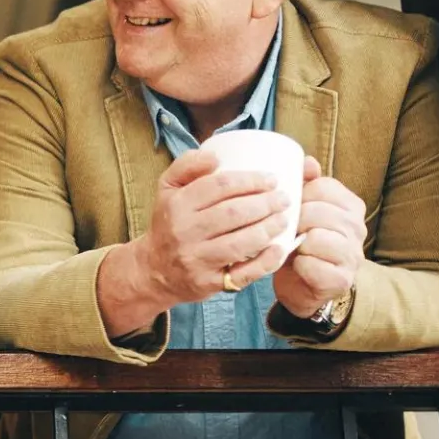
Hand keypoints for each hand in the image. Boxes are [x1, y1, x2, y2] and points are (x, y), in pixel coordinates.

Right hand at [98, 150, 292, 335]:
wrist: (154, 269)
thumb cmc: (169, 223)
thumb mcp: (167, 189)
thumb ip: (187, 165)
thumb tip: (216, 155)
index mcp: (176, 205)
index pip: (219, 186)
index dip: (251, 180)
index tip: (272, 179)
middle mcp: (184, 232)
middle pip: (233, 213)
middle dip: (266, 203)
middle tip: (284, 199)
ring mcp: (196, 260)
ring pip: (241, 243)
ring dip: (269, 229)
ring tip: (283, 219)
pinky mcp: (208, 283)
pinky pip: (243, 273)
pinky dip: (267, 261)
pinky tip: (280, 248)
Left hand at [271, 156, 364, 318]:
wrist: (304, 286)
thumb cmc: (300, 242)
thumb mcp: (303, 210)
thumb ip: (305, 184)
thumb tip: (306, 161)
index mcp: (350, 205)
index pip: (321, 187)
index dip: (297, 197)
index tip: (289, 209)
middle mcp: (358, 227)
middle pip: (317, 211)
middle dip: (294, 221)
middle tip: (286, 232)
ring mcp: (353, 254)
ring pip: (316, 237)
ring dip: (296, 244)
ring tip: (293, 248)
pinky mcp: (342, 279)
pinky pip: (312, 265)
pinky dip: (298, 266)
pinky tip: (298, 267)